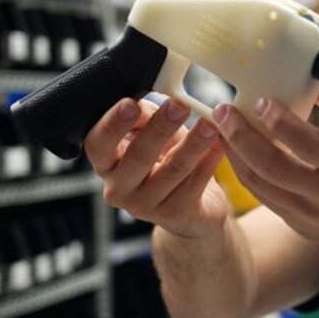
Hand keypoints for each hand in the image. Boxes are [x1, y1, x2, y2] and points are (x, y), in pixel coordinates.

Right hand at [85, 98, 228, 238]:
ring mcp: (145, 206)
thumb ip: (145, 117)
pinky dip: (209, 162)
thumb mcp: (153, 135)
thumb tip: (144, 103)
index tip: (131, 104)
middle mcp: (119, 188)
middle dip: (160, 128)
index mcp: (107, 164)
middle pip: (138, 156)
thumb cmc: (166, 163)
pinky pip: (195, 184)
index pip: (97, 143)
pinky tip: (221, 145)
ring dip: (193, 144)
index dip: (112, 124)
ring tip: (209, 125)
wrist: (189, 210)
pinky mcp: (175, 215)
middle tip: (180, 106)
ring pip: (171, 170)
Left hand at [213, 87, 318, 253]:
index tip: (260, 100)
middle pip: (275, 167)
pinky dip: (243, 170)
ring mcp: (313, 214)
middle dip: (242, 137)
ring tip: (220, 126)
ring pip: (260, 184)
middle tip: (223, 110)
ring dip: (234, 153)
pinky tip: (233, 149)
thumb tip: (309, 70)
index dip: (281, 123)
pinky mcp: (297, 224)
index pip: (310, 145)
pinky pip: (262, 196)